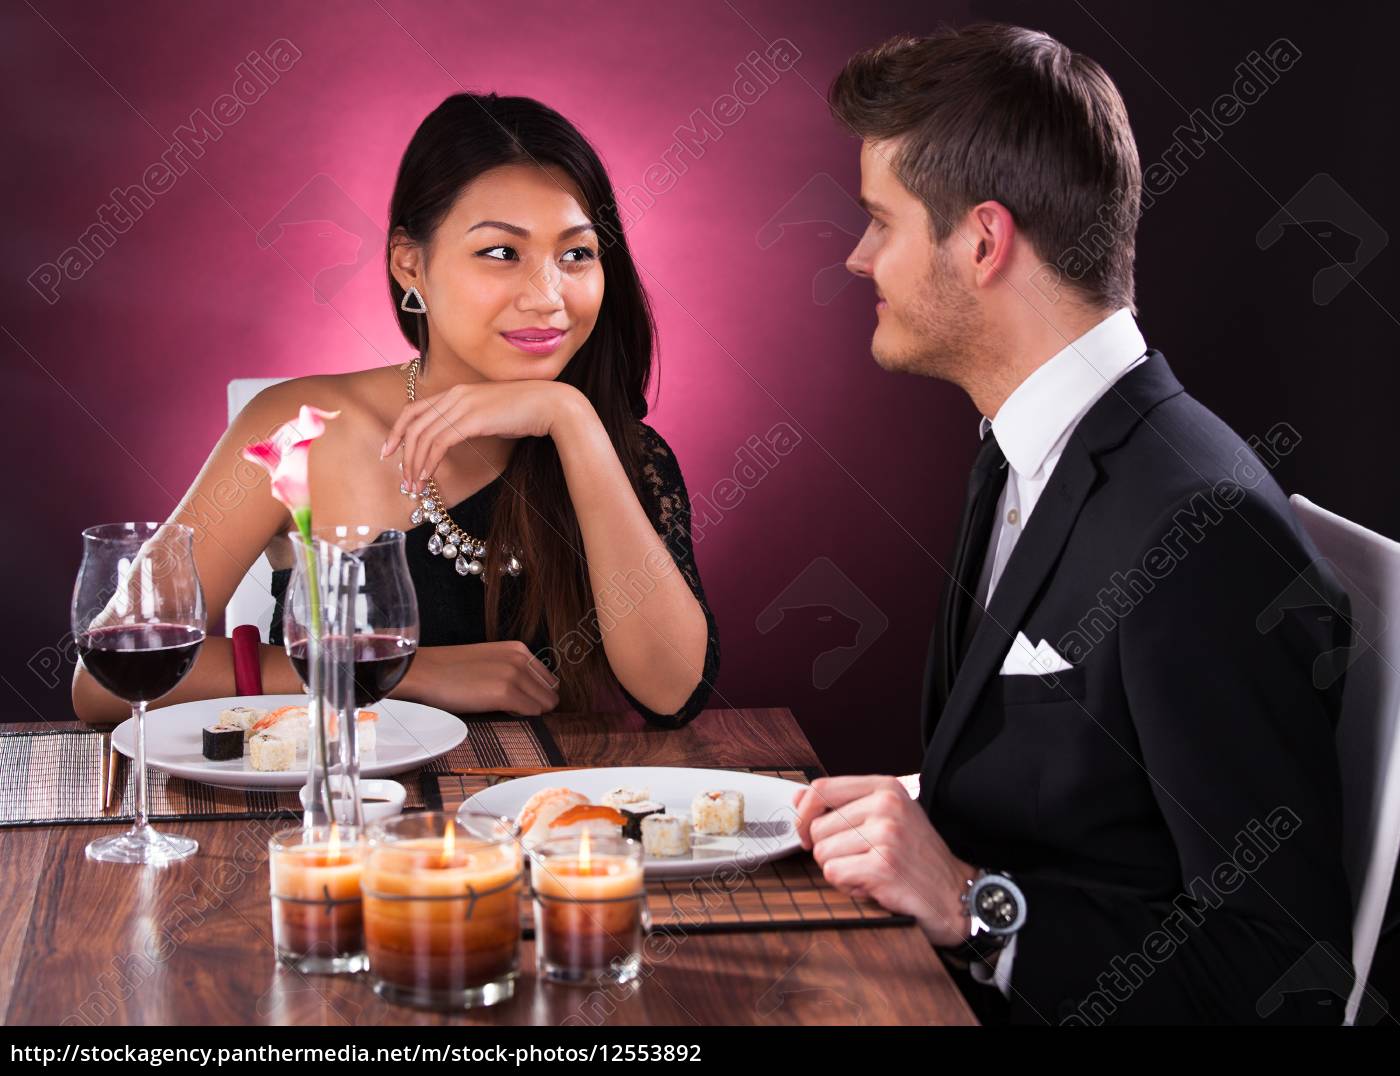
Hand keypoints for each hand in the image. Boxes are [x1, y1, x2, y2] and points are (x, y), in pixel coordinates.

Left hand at [381, 380, 587, 490]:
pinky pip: (440, 442)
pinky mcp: (472, 420)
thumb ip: (471, 421)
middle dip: (401, 452)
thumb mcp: (491, 414)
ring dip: (415, 463)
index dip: (398, 430)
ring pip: (424, 436)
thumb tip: (458, 437)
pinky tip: (428, 476)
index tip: (390, 451)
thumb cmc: (527, 413)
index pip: (415, 409)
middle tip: (401, 477)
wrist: (552, 405)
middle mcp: (455, 394)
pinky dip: (429, 461)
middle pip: (413, 423)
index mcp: (457, 392)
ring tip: (415, 486)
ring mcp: (463, 405)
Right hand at [392, 641, 559, 714]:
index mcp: (518, 649)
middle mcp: (521, 658)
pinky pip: (532, 712)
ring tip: (503, 710)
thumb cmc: (450, 671)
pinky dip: (521, 717)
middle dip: (537, 704)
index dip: (536, 694)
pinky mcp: (505, 693)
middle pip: (550, 692)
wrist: (422, 672)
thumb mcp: (489, 661)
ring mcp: (514, 675)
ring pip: (545, 704)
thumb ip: (513, 670)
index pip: (549, 679)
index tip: (521, 701)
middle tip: (512, 709)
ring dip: (529, 712)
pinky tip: (500, 712)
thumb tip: (534, 694)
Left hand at [792, 775, 976, 946]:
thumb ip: (843, 805)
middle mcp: (887, 805)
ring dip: (841, 870)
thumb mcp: (886, 817)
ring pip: (823, 854)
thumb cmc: (917, 856)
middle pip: (818, 827)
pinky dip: (848, 886)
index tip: (807, 832)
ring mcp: (886, 835)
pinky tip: (873, 885)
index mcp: (886, 787)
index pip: (821, 789)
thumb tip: (798, 799)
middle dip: (830, 851)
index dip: (804, 814)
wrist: (955, 892)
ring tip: (870, 871)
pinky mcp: (883, 866)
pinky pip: (834, 875)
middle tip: (861, 859)